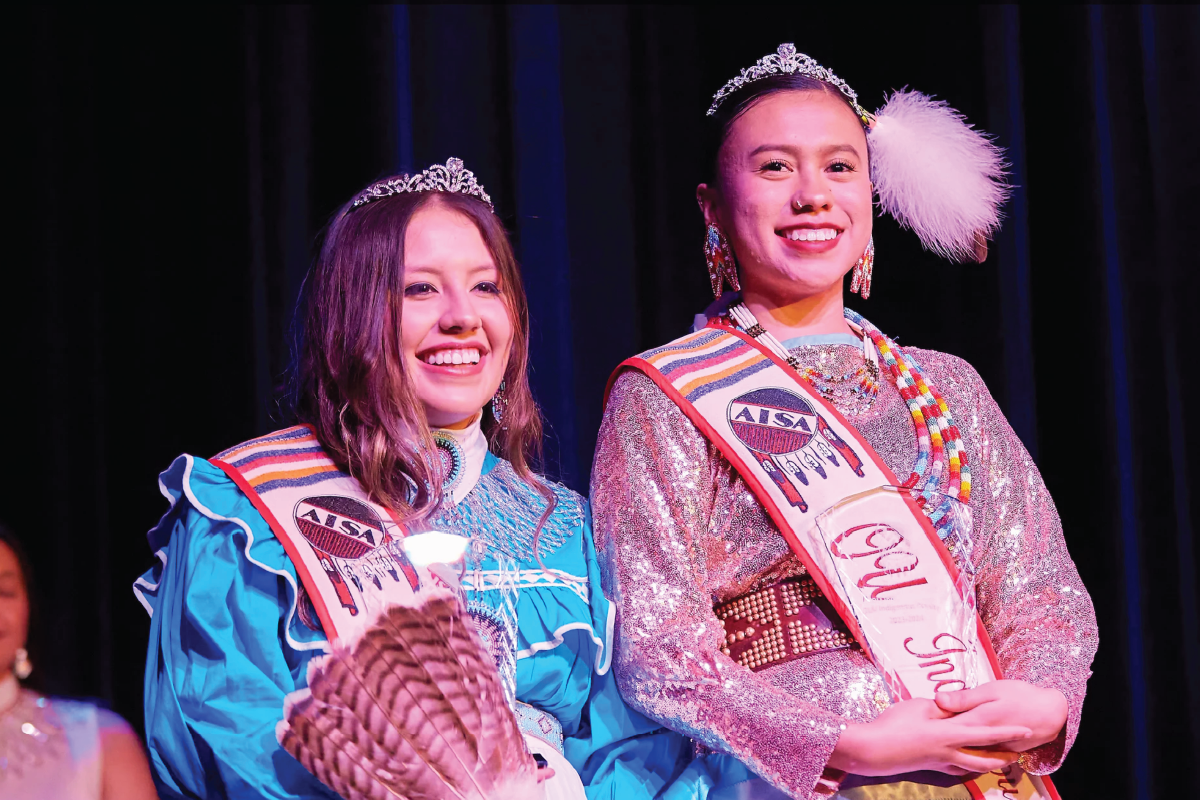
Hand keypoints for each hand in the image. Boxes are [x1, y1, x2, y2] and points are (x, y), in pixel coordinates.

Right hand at [828, 698, 1031, 776]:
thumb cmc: (895, 724)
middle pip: (984, 757)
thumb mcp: (919, 707)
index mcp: (950, 734)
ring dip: (987, 763)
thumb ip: (941, 708)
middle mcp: (950, 752)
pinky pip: (956, 768)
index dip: (1007, 731)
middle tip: (1018, 754)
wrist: (874, 749)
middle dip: (1003, 756)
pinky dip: (967, 766)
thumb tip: (953, 708)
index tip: (1027, 730)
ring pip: (972, 766)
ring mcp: (940, 762)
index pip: (986, 733)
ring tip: (998, 760)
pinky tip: (966, 763)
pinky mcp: (930, 767)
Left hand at [935, 680, 1067, 751]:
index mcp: (977, 721)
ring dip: (954, 744)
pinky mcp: (1001, 753)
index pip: (946, 724)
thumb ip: (965, 698)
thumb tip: (937, 699)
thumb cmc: (1020, 695)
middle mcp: (982, 740)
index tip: (917, 716)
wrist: (1051, 713)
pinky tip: (961, 744)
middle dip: (938, 735)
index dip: (930, 721)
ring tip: (939, 737)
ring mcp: (992, 749)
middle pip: (953, 740)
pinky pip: (980, 754)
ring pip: (966, 750)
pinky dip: (970, 750)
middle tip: (924, 728)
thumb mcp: (992, 690)